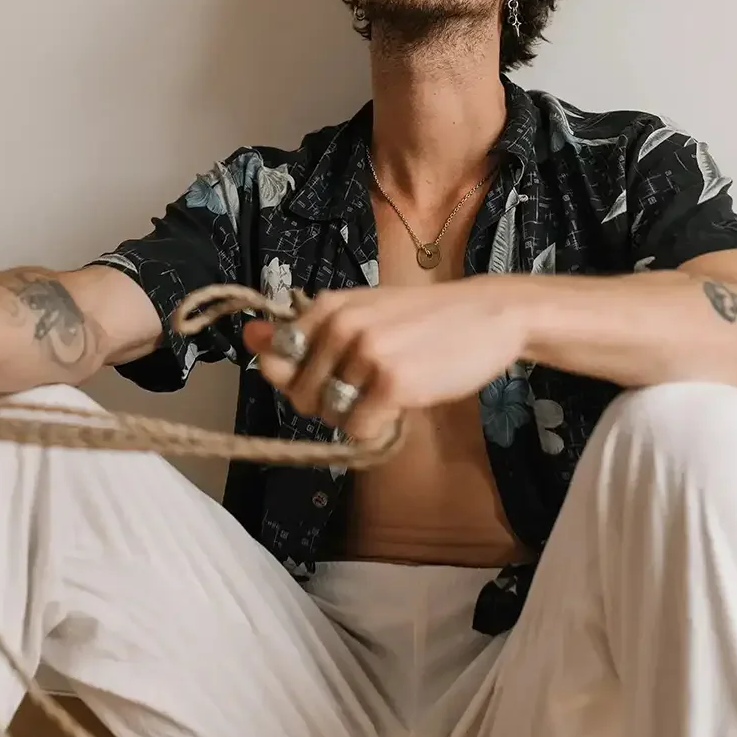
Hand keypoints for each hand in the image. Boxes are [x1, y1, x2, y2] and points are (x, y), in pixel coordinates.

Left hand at [243, 275, 532, 438]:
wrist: (486, 315)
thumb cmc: (421, 319)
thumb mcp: (361, 313)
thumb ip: (307, 332)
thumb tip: (250, 339)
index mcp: (326, 306)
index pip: (277, 362)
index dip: (301, 380)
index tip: (333, 373)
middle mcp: (339, 326)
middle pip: (302, 396)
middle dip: (330, 403)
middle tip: (371, 384)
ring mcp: (364, 354)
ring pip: (332, 416)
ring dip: (359, 415)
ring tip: (391, 389)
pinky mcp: (392, 383)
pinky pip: (359, 430)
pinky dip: (378, 428)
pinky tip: (403, 405)